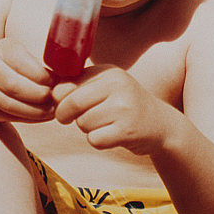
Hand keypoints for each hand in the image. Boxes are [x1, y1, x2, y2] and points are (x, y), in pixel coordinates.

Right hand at [0, 38, 55, 122]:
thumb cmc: (23, 65)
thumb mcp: (30, 56)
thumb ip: (44, 63)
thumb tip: (67, 73)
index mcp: (2, 48)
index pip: (20, 62)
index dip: (40, 75)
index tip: (56, 82)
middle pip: (13, 85)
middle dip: (38, 95)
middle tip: (55, 99)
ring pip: (8, 104)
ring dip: (34, 111)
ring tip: (51, 111)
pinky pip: (6, 116)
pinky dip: (26, 118)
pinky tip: (40, 116)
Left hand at [52, 65, 171, 155]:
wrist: (161, 125)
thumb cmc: (124, 105)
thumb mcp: (106, 88)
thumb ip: (80, 86)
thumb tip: (52, 93)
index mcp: (109, 72)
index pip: (69, 83)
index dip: (58, 97)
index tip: (60, 103)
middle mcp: (118, 85)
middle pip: (73, 102)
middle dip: (64, 114)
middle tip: (65, 119)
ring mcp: (124, 107)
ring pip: (83, 123)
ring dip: (86, 128)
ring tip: (103, 124)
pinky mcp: (128, 130)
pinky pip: (95, 139)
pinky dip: (97, 141)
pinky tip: (111, 135)